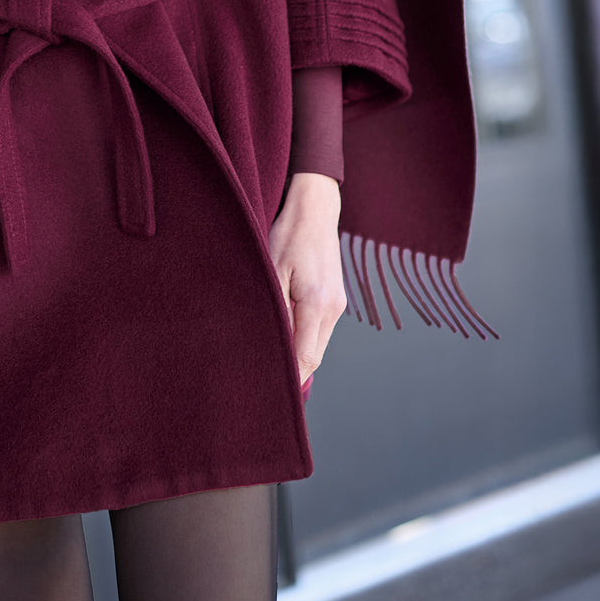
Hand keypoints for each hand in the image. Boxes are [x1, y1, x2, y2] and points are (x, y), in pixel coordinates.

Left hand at [267, 172, 347, 386]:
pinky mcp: (335, 298)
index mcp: (318, 305)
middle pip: (314, 356)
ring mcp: (337, 304)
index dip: (290, 379)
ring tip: (267, 356)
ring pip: (317, 343)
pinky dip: (303, 336)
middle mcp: (333, 309)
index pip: (306, 359)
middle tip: (261, 379)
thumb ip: (275, 311)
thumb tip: (271, 346)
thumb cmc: (288, 235)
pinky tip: (283, 333)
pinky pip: (319, 329)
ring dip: (297, 352)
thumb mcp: (272, 271)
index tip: (267, 390)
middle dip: (292, 370)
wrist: (314, 209)